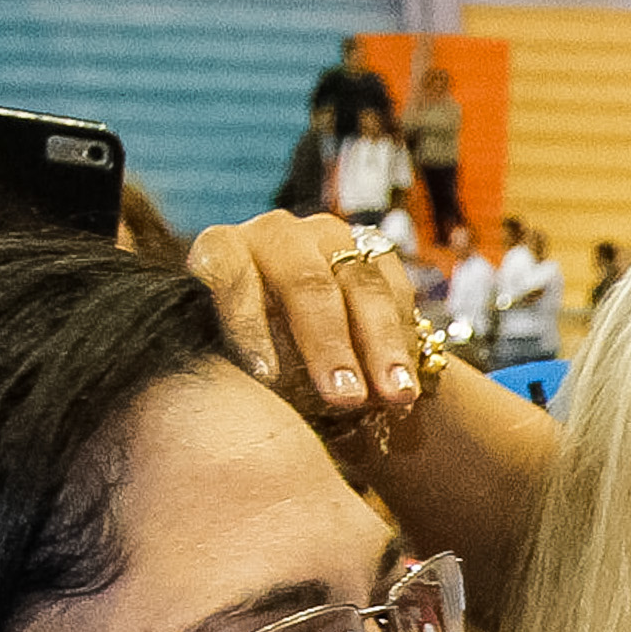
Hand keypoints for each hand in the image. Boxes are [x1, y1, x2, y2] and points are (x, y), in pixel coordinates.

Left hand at [189, 208, 427, 420]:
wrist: (301, 346)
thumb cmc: (259, 362)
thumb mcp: (243, 366)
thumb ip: (255, 367)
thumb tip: (277, 380)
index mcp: (223, 250)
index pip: (228, 270)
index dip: (246, 320)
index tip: (266, 377)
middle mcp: (275, 234)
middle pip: (305, 281)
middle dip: (328, 344)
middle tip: (343, 397)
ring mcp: (330, 238)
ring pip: (362, 286)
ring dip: (381, 346)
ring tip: (395, 396)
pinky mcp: (375, 250)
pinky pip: (397, 292)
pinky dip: (403, 341)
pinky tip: (407, 382)